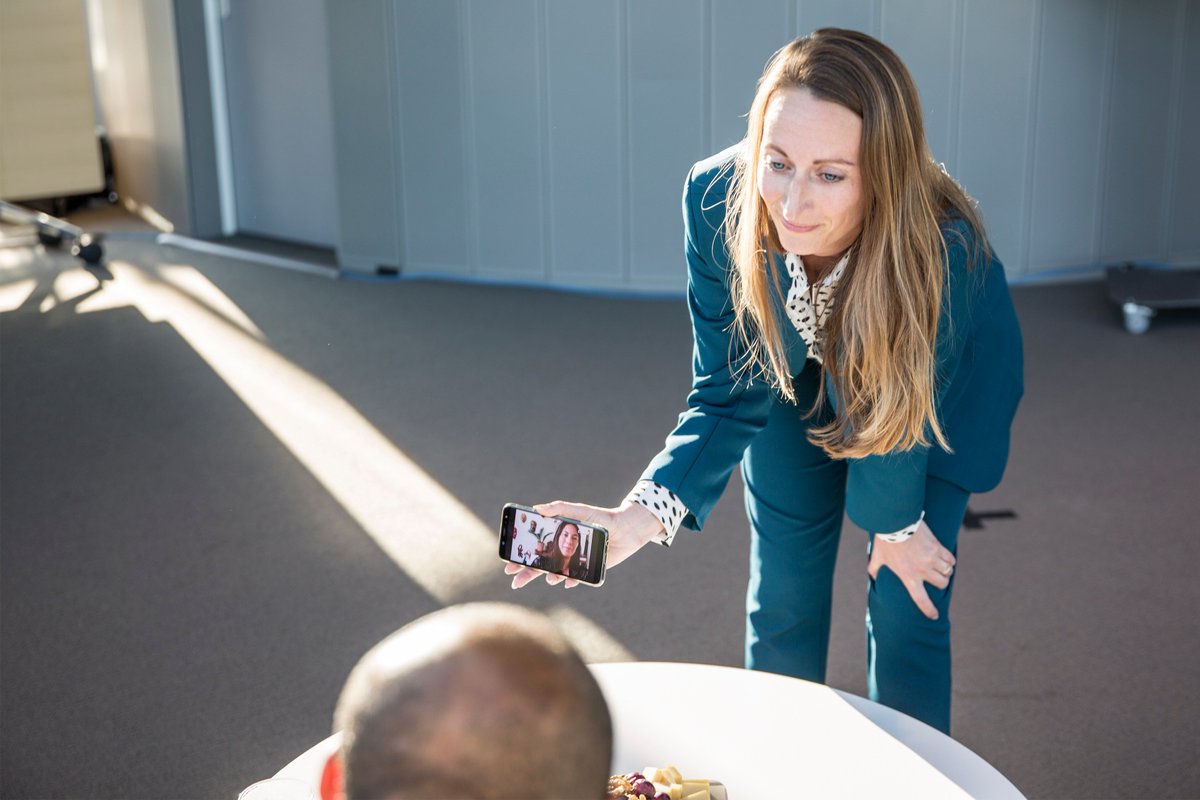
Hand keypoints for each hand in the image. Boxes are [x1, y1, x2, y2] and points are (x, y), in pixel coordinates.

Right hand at [504, 500, 663, 588]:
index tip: (508, 561)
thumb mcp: (579, 511)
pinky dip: (570, 581)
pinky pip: (576, 579)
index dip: (521, 555)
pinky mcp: (588, 570)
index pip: (535, 548)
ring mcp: (575, 561)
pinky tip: (568, 582)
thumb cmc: (602, 518)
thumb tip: (536, 508)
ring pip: (556, 573)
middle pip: (540, 564)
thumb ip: (559, 508)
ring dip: (550, 577)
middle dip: (526, 572)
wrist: (627, 529)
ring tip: (549, 578)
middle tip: (514, 580)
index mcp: (558, 537)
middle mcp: (564, 551)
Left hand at [867, 520, 955, 619]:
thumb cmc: (885, 542)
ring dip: (946, 571)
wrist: (895, 523)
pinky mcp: (937, 547)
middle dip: (941, 583)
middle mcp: (922, 570)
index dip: (929, 610)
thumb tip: (872, 578)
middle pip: (942, 584)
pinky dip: (950, 561)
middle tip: (936, 579)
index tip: (934, 615)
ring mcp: (932, 559)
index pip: (921, 599)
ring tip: (941, 568)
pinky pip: (951, 559)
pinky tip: (945, 558)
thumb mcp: (877, 559)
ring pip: (948, 572)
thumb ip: (875, 570)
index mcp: (908, 576)